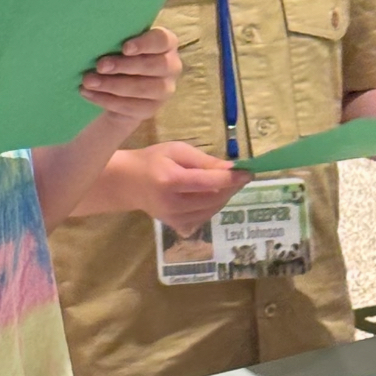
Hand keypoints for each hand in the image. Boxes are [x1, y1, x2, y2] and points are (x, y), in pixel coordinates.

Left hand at [80, 27, 181, 122]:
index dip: (145, 44)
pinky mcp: (151, 109)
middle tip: (100, 66)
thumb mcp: (120, 45)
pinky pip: (130, 106)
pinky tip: (89, 94)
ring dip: (112, 85)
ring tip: (89, 81)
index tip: (125, 48)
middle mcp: (171, 66)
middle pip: (154, 66)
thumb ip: (117, 39)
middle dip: (124, 66)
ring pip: (141, 88)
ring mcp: (164, 90)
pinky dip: (106, 100)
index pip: (163, 40)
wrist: (119, 90)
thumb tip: (94, 36)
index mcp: (166, 44)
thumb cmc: (120, 57)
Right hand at [122, 141, 251, 236]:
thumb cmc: (152, 160)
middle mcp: (173, 203)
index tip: (248, 172)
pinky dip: (212, 207)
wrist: (128, 183)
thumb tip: (231, 168)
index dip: (231, 178)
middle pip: (213, 199)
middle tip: (240, 176)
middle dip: (231, 188)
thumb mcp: (177, 150)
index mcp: (171, 180)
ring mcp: (173, 218)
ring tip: (226, 184)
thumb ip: (204, 160)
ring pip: (211, 211)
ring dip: (224, 198)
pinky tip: (212, 196)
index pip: (209, 183)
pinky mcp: (175, 225)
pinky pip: (203, 218)